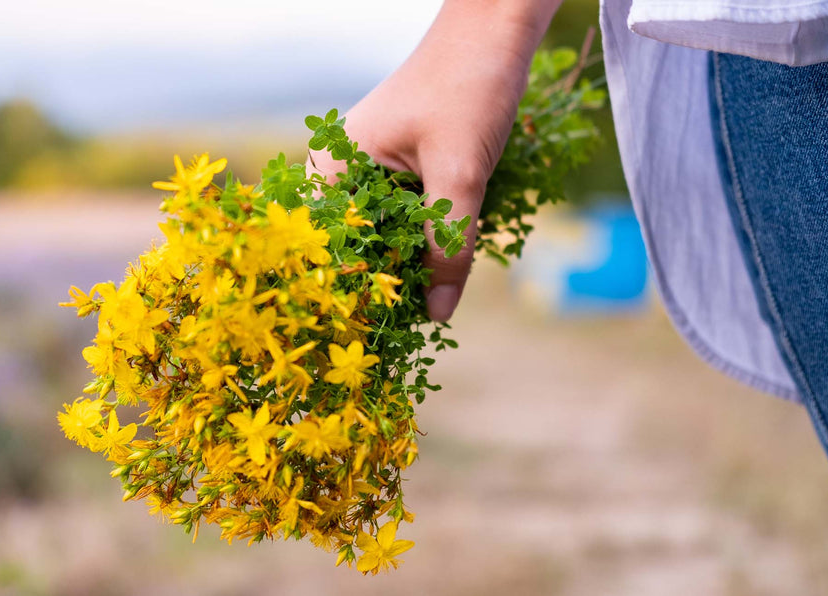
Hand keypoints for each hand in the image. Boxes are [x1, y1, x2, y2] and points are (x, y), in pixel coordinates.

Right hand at [307, 0, 558, 320]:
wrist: (496, 30)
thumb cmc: (469, 86)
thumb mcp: (461, 173)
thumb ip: (448, 245)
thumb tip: (436, 316)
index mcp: (332, 169)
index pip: (332, 253)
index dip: (354, 296)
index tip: (380, 339)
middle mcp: (339, 173)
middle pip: (356, 252)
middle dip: (387, 285)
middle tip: (417, 324)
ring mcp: (366, 173)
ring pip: (383, 241)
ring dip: (409, 266)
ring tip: (432, 302)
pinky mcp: (396, 173)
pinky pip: (402, 222)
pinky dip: (423, 242)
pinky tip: (444, 261)